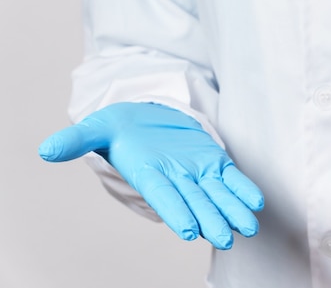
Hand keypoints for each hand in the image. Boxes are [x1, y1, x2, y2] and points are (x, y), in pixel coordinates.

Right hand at [38, 102, 263, 248]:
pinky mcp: (213, 162)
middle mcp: (175, 178)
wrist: (146, 119)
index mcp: (148, 173)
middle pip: (194, 202)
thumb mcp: (99, 126)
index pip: (162, 195)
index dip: (175, 212)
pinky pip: (231, 178)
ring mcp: (197, 172)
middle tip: (226, 238)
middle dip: (210, 219)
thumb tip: (47, 150)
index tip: (187, 230)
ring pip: (217, 195)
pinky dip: (243, 189)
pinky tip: (256, 202)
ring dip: (233, 210)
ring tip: (249, 227)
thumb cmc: (121, 127)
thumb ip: (79, 139)